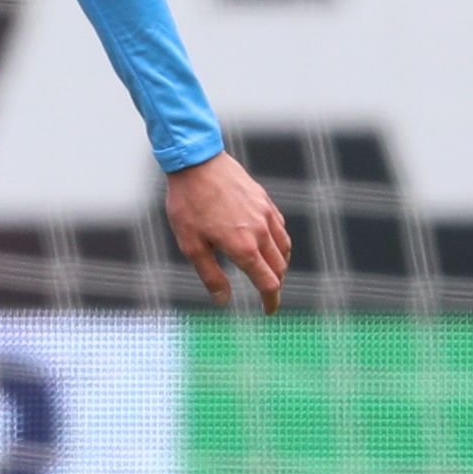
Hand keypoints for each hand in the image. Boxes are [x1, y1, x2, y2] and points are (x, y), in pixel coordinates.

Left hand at [166, 153, 289, 311]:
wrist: (196, 162)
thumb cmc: (188, 204)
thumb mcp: (191, 245)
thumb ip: (210, 275)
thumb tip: (223, 300)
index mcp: (243, 247)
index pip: (268, 283)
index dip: (270, 301)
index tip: (268, 311)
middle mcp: (260, 231)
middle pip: (280, 267)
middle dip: (275, 284)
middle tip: (265, 293)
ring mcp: (265, 213)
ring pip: (284, 247)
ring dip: (280, 264)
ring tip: (268, 271)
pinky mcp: (264, 199)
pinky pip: (280, 227)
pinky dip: (278, 241)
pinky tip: (267, 242)